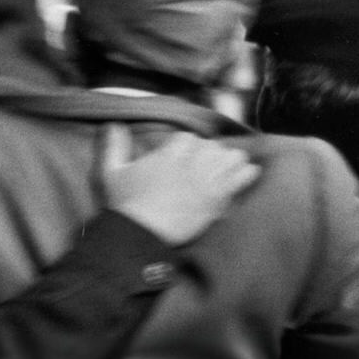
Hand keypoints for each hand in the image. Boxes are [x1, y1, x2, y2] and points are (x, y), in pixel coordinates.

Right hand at [102, 124, 259, 245]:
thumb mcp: (111, 172)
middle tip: (203, 165)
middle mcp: (190, 164)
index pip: (188, 138)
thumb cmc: (124, 204)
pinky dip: (247, 173)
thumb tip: (114, 124)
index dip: (187, 145)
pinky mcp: (218, 198)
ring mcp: (207, 181)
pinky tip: (245, 175)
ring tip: (223, 169)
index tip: (183, 155)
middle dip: (208, 153)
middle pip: (212, 146)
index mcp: (167, 156)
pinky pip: (243, 176)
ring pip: (231, 157)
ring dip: (229, 161)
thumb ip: (114, 146)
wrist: (141, 233)